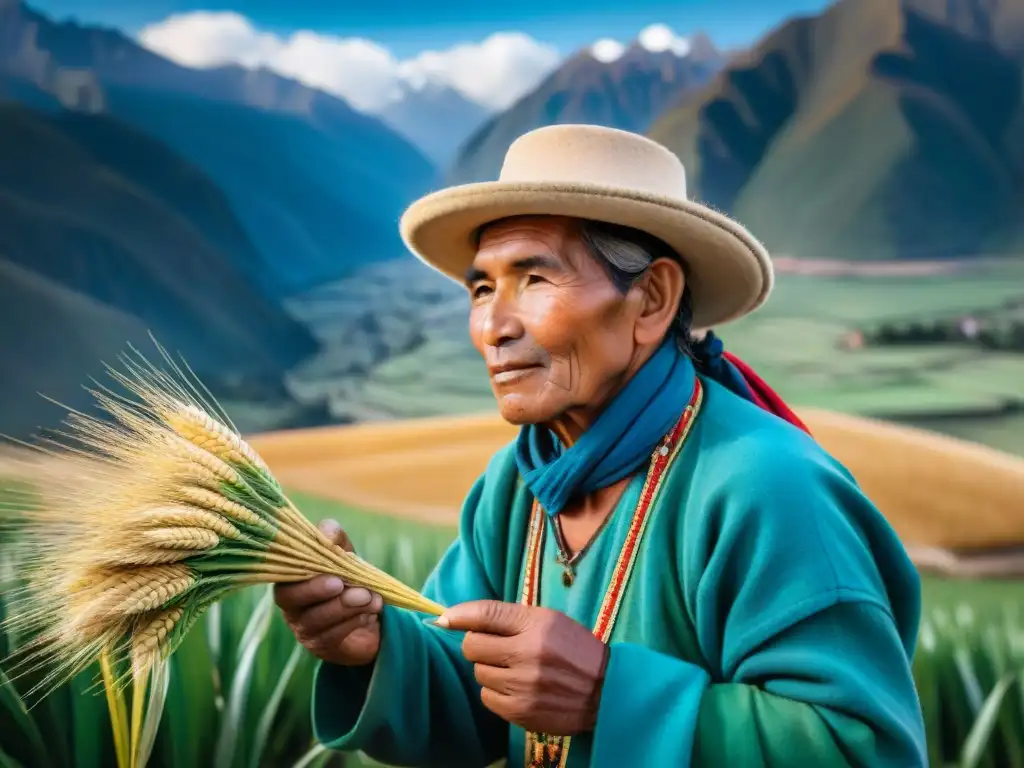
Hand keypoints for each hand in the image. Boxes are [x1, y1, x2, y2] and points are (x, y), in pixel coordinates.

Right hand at [274, 519, 382, 665]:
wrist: (370, 615)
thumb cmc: (349, 580)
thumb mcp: (344, 556)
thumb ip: (335, 540)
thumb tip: (327, 531)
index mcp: (291, 579)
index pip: (281, 573)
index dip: (299, 568)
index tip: (325, 563)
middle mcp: (291, 605)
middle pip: (290, 599)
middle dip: (316, 590)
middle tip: (341, 583)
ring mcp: (305, 629)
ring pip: (315, 619)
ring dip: (344, 606)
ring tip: (370, 596)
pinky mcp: (323, 647)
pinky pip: (333, 636)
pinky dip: (354, 621)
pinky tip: (371, 610)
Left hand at [438, 600, 608, 735]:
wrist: (606, 690)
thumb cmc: (573, 649)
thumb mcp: (547, 620)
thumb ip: (506, 616)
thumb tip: (455, 616)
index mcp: (537, 625)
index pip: (486, 614)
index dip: (459, 615)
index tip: (445, 618)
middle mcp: (528, 654)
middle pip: (472, 646)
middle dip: (478, 644)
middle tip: (497, 646)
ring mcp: (524, 686)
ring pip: (478, 673)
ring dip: (490, 669)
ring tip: (514, 668)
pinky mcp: (521, 711)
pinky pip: (487, 697)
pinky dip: (496, 691)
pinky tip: (516, 687)